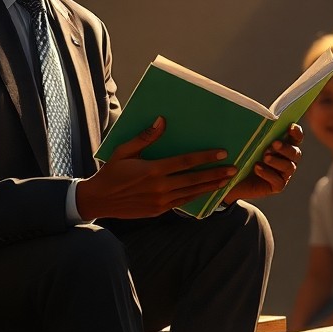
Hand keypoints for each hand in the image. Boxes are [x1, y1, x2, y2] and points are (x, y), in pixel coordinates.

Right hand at [78, 117, 237, 219]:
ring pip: (192, 193)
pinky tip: (207, 192)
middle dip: (216, 174)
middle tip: (233, 169)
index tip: (222, 153)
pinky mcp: (159, 210)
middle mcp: (160, 186)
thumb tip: (161, 120)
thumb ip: (145, 137)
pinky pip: (182, 202)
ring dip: (211, 186)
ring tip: (227, 181)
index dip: (206, 157)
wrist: (99, 200)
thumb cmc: (111, 172)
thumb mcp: (124, 151)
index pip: (185, 162)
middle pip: (194, 179)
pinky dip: (197, 197)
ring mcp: (160, 201)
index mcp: (153, 169)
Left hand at [224, 123, 302, 202]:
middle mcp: (287, 159)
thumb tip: (256, 119)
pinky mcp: (277, 186)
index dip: (296, 132)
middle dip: (286, 148)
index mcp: (284, 145)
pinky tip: (257, 167)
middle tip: (274, 144)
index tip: (290, 127)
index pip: (296, 138)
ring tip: (265, 157)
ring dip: (277, 160)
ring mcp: (283, 174)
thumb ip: (255, 133)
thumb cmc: (242, 155)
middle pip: (295, 153)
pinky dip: (268, 173)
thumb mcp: (247, 142)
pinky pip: (278, 181)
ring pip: (289, 167)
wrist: (232, 179)